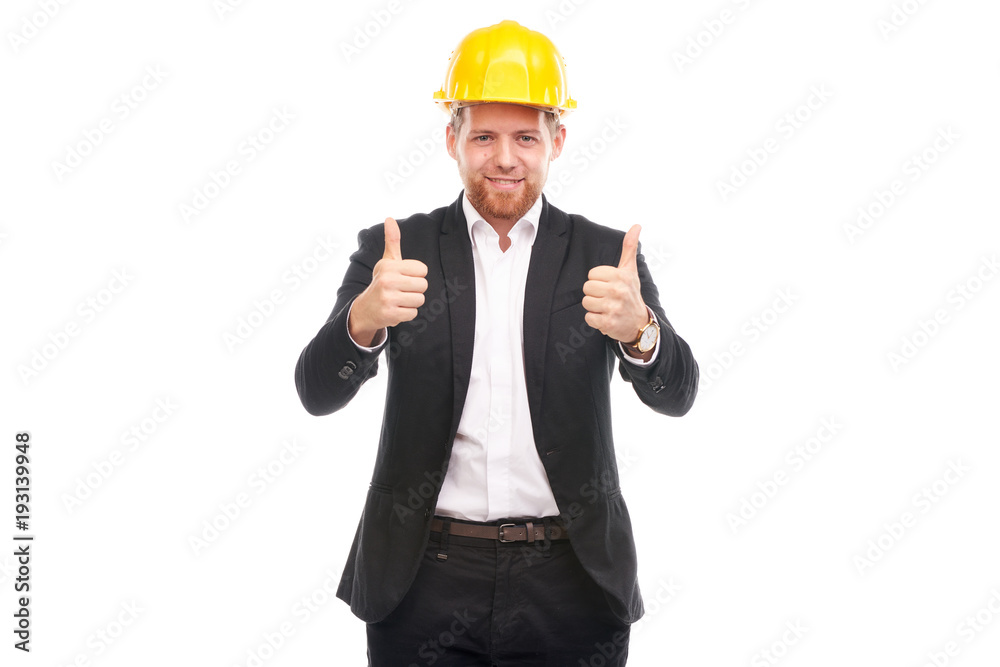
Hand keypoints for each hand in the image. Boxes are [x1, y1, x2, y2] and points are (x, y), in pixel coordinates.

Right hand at [349, 217, 428, 345]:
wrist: (365, 308)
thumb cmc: (382, 282)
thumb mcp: (387, 261)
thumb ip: (392, 241)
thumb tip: (389, 219)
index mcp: (388, 265)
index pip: (422, 270)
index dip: (416, 275)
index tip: (404, 277)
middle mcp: (386, 280)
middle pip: (423, 285)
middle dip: (415, 289)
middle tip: (402, 290)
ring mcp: (387, 298)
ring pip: (420, 300)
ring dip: (411, 302)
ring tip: (399, 299)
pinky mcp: (390, 314)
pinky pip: (413, 313)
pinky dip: (407, 313)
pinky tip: (396, 309)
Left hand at [582, 224, 647, 343]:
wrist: (639, 323)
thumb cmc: (631, 293)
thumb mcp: (631, 270)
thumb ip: (629, 247)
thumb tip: (636, 225)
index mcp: (621, 276)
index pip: (592, 274)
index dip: (598, 280)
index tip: (609, 285)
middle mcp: (618, 291)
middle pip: (587, 288)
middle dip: (595, 293)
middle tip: (607, 297)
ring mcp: (613, 308)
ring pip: (586, 302)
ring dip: (594, 307)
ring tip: (606, 307)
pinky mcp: (608, 323)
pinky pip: (588, 318)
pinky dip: (595, 320)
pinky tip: (606, 317)